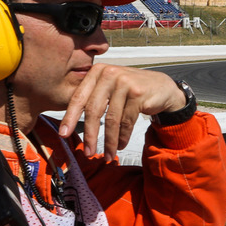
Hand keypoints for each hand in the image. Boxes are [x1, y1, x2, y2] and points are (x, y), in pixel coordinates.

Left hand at [58, 64, 185, 160]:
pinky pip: (126, 122)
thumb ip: (93, 97)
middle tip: (88, 151)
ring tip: (107, 154)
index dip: (69, 117)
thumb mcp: (109, 88)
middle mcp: (110, 74)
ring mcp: (125, 83)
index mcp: (98, 71)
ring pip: (111, 119)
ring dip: (109, 141)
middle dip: (90, 135)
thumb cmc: (132, 90)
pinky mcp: (138, 94)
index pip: (79, 97)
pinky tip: (121, 145)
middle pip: (93, 110)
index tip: (63, 134)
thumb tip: (70, 123)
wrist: (162, 87)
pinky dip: (123, 137)